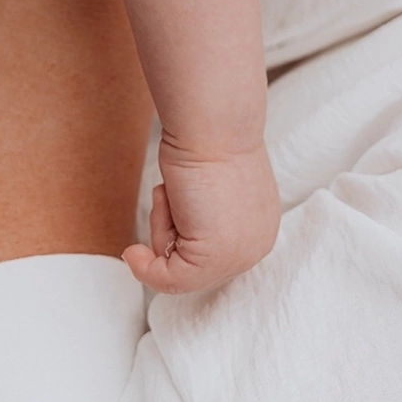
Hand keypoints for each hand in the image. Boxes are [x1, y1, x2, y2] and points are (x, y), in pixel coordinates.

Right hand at [123, 136, 279, 294]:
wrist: (214, 122)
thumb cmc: (208, 139)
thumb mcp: (215, 188)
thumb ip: (211, 215)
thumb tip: (187, 228)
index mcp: (261, 227)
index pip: (216, 257)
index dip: (183, 238)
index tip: (169, 215)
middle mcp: (257, 246)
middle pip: (198, 269)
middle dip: (170, 234)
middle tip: (169, 196)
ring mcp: (239, 256)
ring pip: (180, 274)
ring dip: (160, 233)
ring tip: (171, 194)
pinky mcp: (214, 258)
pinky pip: (168, 280)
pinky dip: (145, 268)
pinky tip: (140, 240)